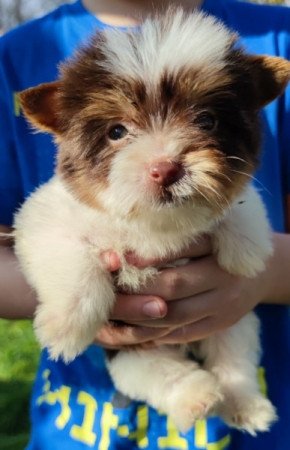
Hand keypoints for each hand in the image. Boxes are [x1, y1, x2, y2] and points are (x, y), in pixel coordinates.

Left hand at [94, 235, 214, 347]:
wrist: (264, 273)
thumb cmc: (223, 248)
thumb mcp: (210, 234)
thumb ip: (179, 237)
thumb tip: (129, 249)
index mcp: (220, 246)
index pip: (182, 249)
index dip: (149, 255)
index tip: (121, 257)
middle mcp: (225, 276)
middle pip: (174, 284)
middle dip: (137, 287)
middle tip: (110, 286)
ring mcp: (225, 305)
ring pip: (175, 315)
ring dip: (140, 314)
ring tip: (115, 308)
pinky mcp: (221, 324)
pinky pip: (183, 333)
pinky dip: (156, 331)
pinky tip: (135, 325)